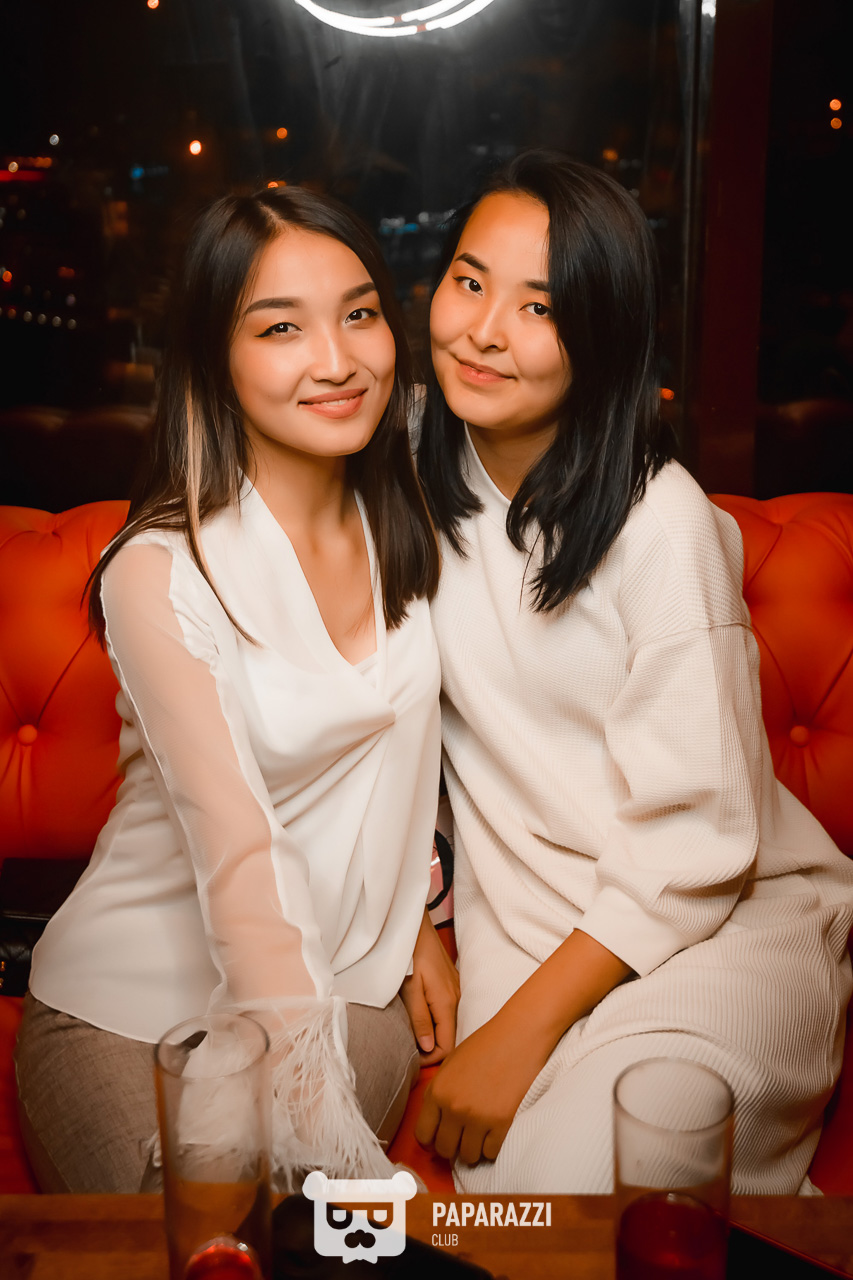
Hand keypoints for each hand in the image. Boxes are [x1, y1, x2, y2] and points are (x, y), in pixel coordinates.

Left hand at [400, 909, 459, 1065]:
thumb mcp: (409, 988)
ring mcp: (455, 990)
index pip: (447, 1045)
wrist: (414, 926)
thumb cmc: (409, 954)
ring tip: (411, 1034)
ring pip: (449, 1024)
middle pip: (450, 1037)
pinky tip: (420, 1017)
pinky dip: (435, 1020)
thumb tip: (428, 1048)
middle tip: (408, 1049)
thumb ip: (419, 1018)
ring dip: (432, 1034)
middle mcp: (456, 998)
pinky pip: (447, 1011)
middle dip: (431, 1048)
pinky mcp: (450, 983)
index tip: (410, 1058)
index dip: (430, 1058)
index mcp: (446, 1002)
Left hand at [414, 1011, 550, 1165]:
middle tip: (462, 1138)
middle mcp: (454, 1107)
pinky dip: (492, 1147)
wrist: (518, 1036)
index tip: (439, 1140)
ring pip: (468, 1156)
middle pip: (445, 1150)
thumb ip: (439, 1092)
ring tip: (480, 1134)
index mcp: (438, 1091)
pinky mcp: (502, 1122)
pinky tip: (495, 1132)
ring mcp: (478, 1117)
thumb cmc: (485, 1045)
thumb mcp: (450, 1064)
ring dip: (473, 1149)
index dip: (430, 1142)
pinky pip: (491, 1153)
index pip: (423, 1135)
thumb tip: (434, 1122)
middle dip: (452, 1147)